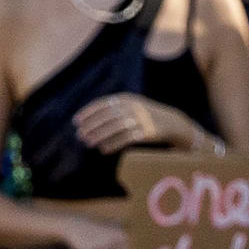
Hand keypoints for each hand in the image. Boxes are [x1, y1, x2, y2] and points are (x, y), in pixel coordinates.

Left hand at [69, 94, 203, 157]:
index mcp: (127, 99)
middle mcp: (133, 107)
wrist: (172, 122)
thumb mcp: (132, 106)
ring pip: (115, 127)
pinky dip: (113, 144)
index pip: (103, 104)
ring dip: (99, 135)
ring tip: (88, 143)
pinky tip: (103, 149)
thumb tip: (91, 119)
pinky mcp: (147, 132)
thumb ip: (114, 109)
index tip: (76, 121)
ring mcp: (140, 119)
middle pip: (107, 116)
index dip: (88, 112)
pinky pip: (126, 139)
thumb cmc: (145, 115)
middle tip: (79, 135)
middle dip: (91, 125)